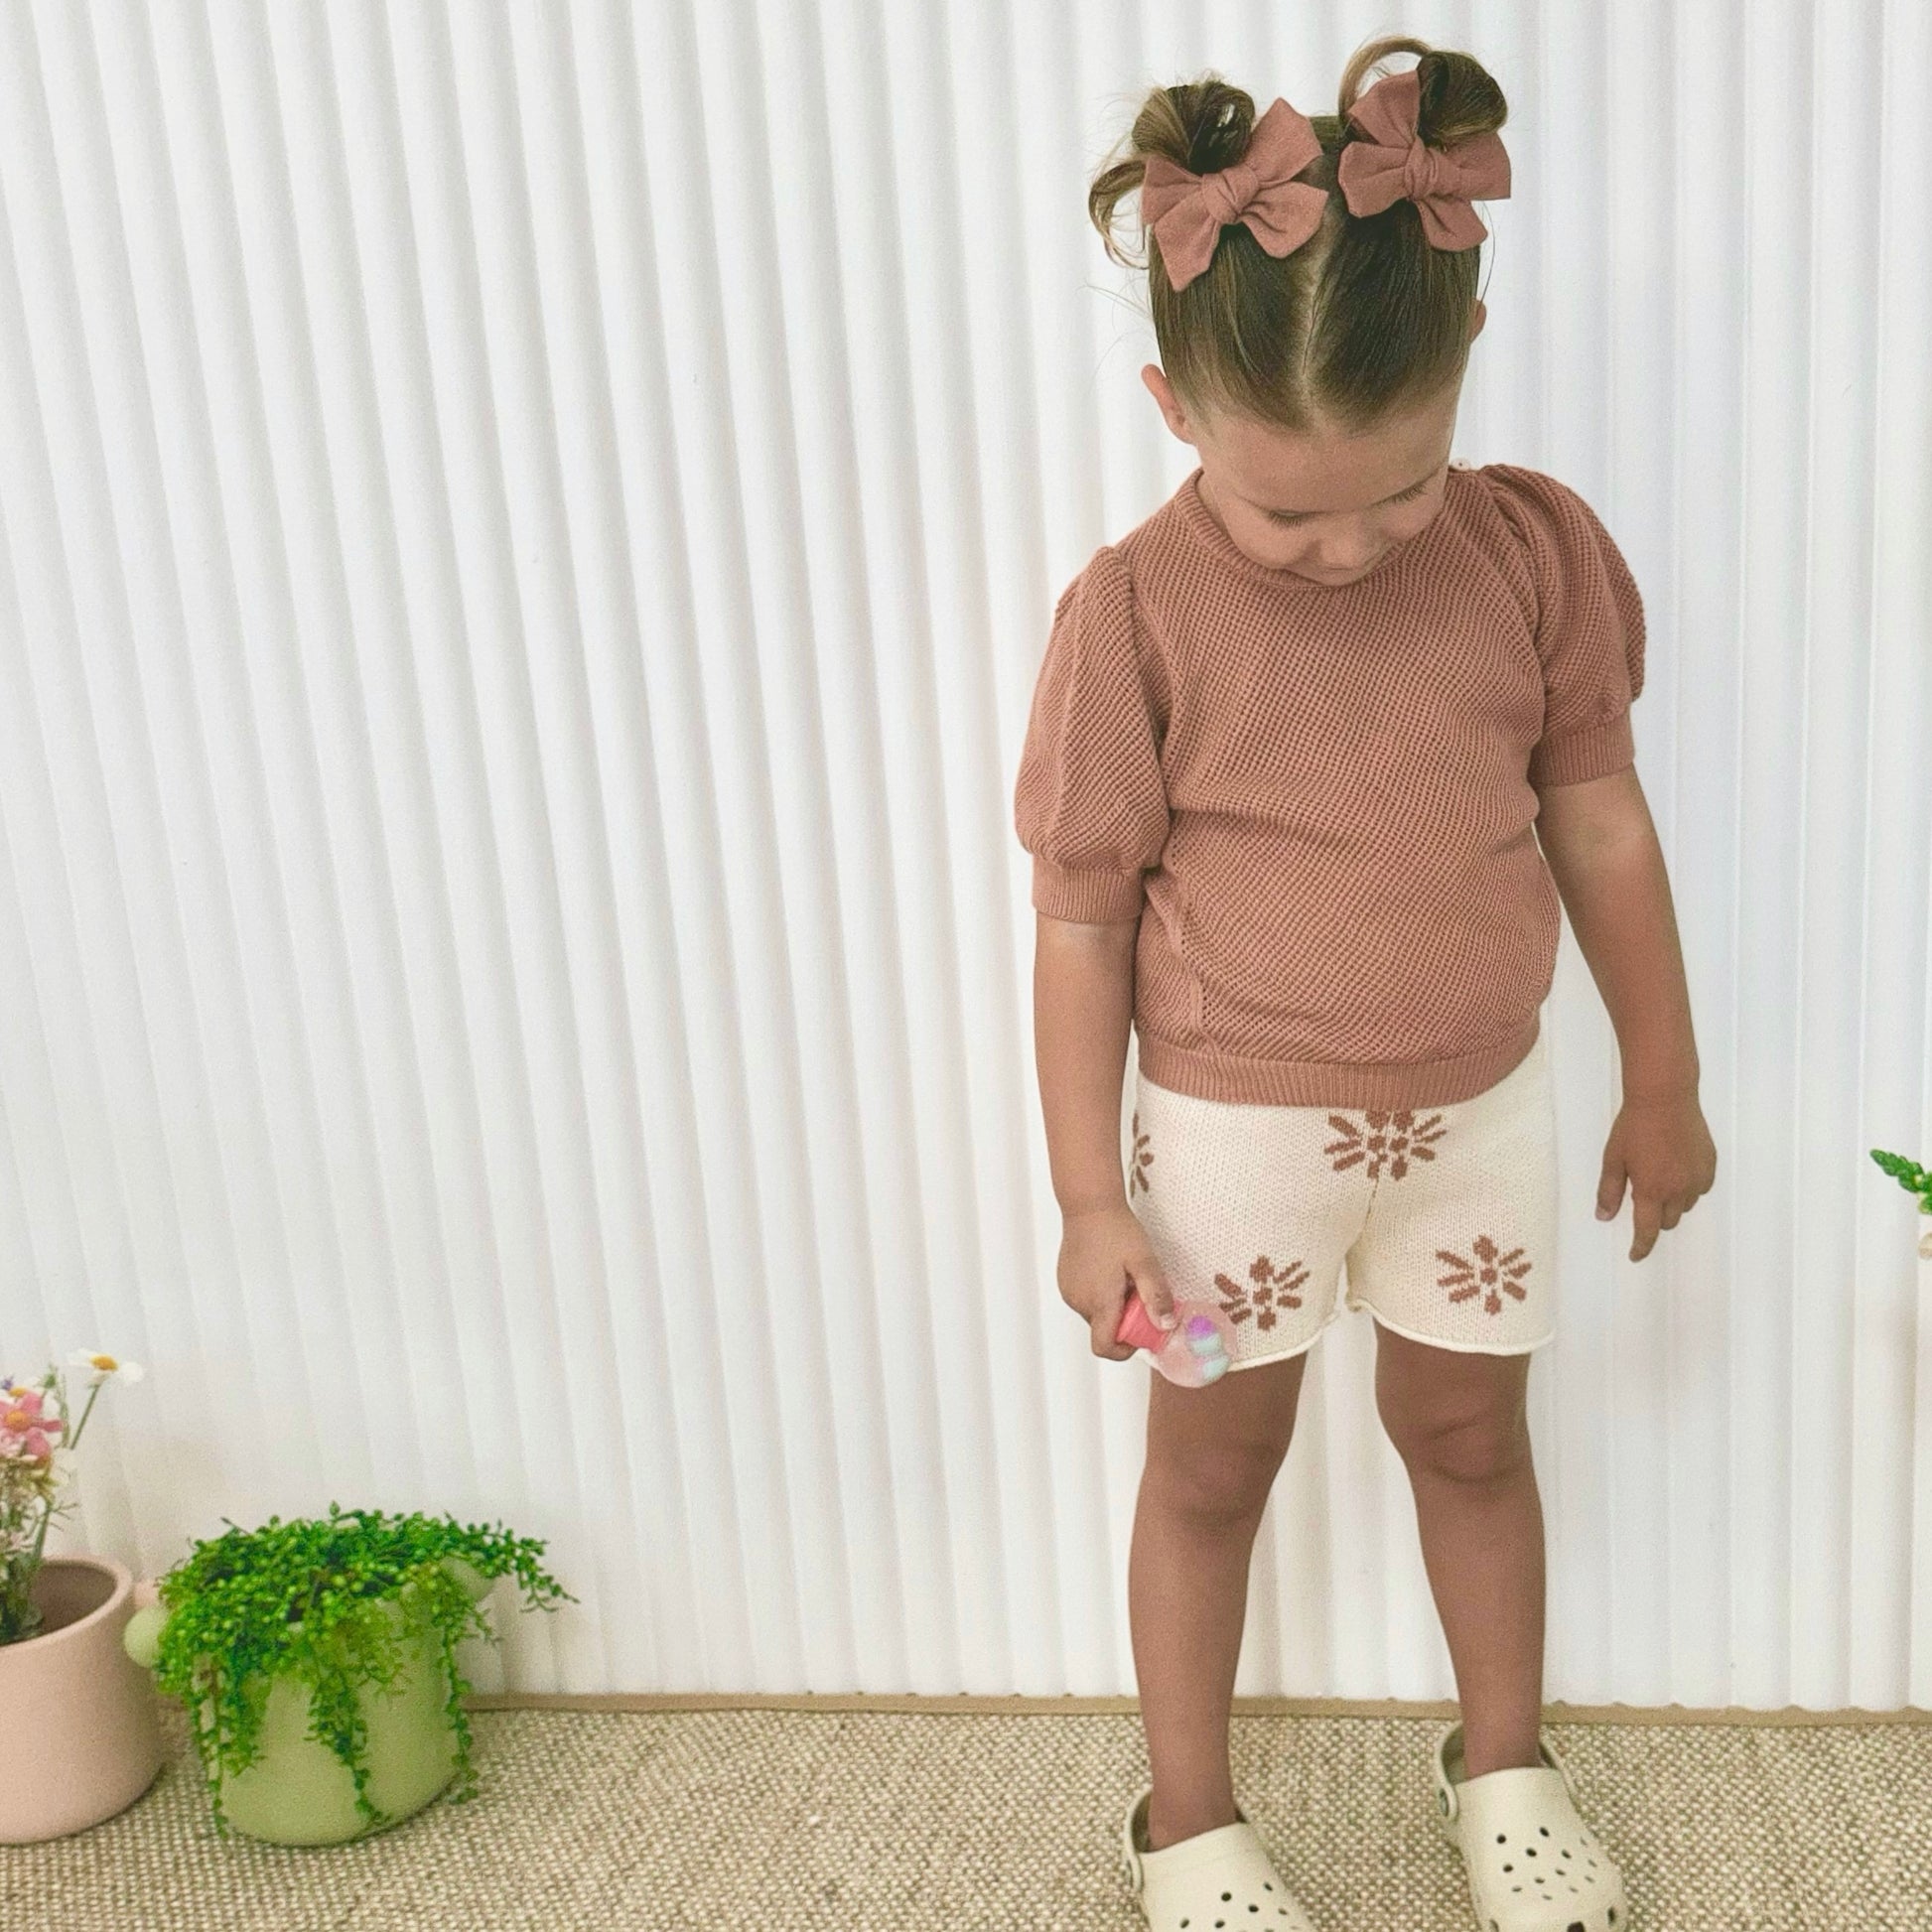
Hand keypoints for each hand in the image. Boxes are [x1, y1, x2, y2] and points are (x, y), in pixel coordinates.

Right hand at [1057, 1201, 1177, 1359]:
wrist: (1089, 1204)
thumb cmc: (1117, 1230)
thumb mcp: (1145, 1262)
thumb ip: (1157, 1296)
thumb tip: (1165, 1325)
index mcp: (1099, 1302)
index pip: (1105, 1347)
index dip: (1126, 1349)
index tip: (1142, 1331)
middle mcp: (1079, 1301)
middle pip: (1103, 1330)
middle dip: (1124, 1321)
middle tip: (1139, 1293)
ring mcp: (1069, 1291)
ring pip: (1095, 1314)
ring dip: (1112, 1306)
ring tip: (1125, 1278)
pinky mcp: (1065, 1281)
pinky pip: (1086, 1299)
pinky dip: (1100, 1295)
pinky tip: (1110, 1271)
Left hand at [1595, 1085, 1716, 1260]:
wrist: (1665, 1097)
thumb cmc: (1634, 1126)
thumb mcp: (1613, 1159)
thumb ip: (1609, 1191)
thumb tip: (1604, 1217)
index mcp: (1651, 1190)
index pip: (1647, 1231)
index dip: (1641, 1247)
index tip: (1635, 1255)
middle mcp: (1679, 1190)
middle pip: (1668, 1221)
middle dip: (1654, 1217)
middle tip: (1642, 1194)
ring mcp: (1698, 1178)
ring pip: (1685, 1206)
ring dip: (1672, 1202)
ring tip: (1659, 1176)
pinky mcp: (1710, 1165)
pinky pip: (1700, 1188)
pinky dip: (1688, 1187)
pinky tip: (1677, 1168)